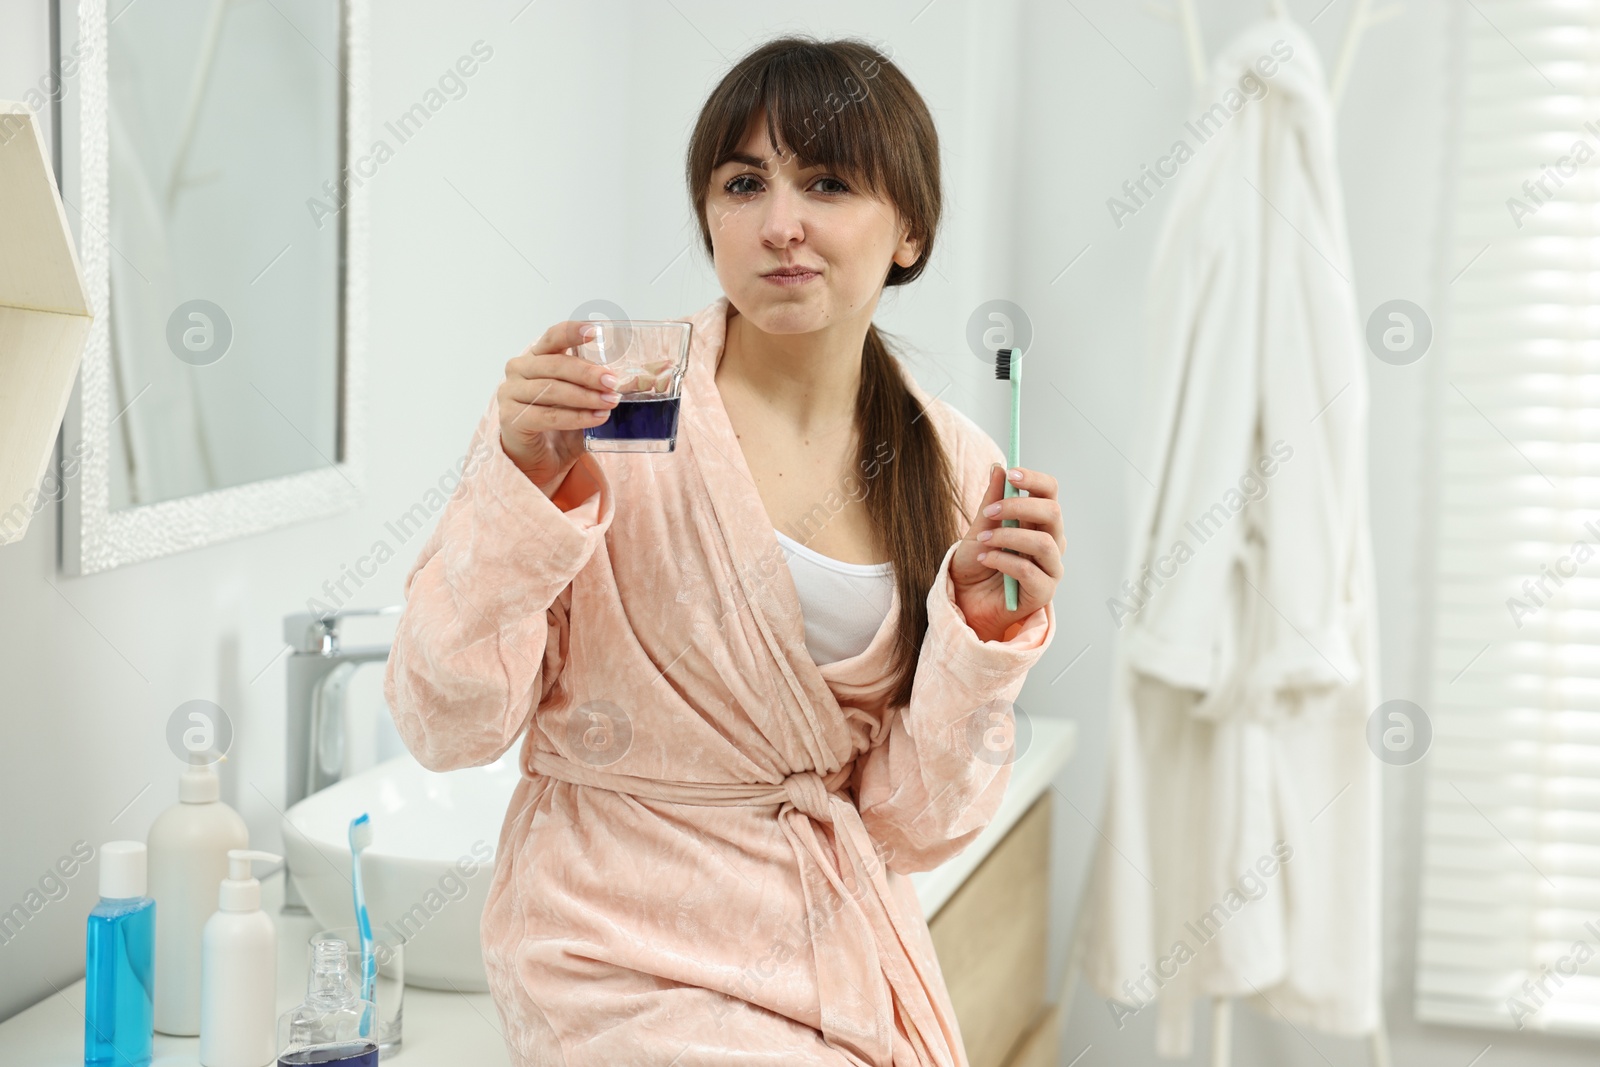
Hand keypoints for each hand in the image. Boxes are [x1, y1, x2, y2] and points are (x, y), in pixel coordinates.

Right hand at [497, 321, 621, 497]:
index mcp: (536, 357)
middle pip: (555, 364)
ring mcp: (510, 393)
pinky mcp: (511, 418)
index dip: (572, 332)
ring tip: (610, 402)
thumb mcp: (583, 401)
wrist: (540, 461)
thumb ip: (599, 388)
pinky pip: (548, 415)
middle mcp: (519, 370)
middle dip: (588, 373)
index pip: (553, 337)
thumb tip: (642, 378)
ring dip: (585, 396)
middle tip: (613, 382)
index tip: (595, 332)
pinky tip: (596, 418)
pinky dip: (575, 417)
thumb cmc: (561, 426)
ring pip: (552, 389)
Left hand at [950, 464, 1064, 641]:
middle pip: (1053, 512)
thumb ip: (991, 502)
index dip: (1034, 480)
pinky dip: (1003, 560)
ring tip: (983, 539)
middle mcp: (1050, 543)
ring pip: (1045, 543)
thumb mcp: (978, 529)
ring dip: (1009, 536)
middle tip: (990, 511)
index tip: (1011, 474)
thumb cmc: (975, 567)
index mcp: (1038, 523)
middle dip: (1020, 506)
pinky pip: (1029, 571)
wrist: (965, 603)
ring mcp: (1050, 569)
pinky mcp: (1043, 593)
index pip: (1049, 493)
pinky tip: (986, 559)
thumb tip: (998, 468)